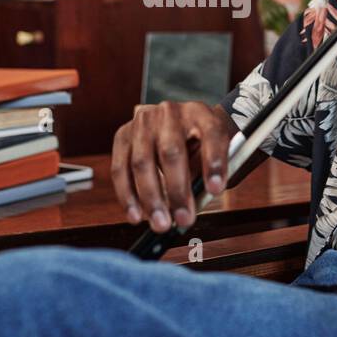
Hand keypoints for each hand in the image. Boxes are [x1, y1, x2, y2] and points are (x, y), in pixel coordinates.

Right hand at [110, 102, 232, 231]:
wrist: (177, 125)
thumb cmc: (199, 145)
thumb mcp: (212, 153)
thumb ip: (207, 176)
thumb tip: (192, 209)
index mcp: (200, 113)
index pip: (211, 133)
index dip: (214, 162)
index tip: (216, 190)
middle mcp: (170, 112)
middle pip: (171, 151)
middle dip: (177, 190)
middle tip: (184, 220)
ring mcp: (143, 122)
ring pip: (141, 162)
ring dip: (150, 198)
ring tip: (160, 224)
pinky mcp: (123, 135)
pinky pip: (120, 168)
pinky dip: (127, 195)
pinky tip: (136, 215)